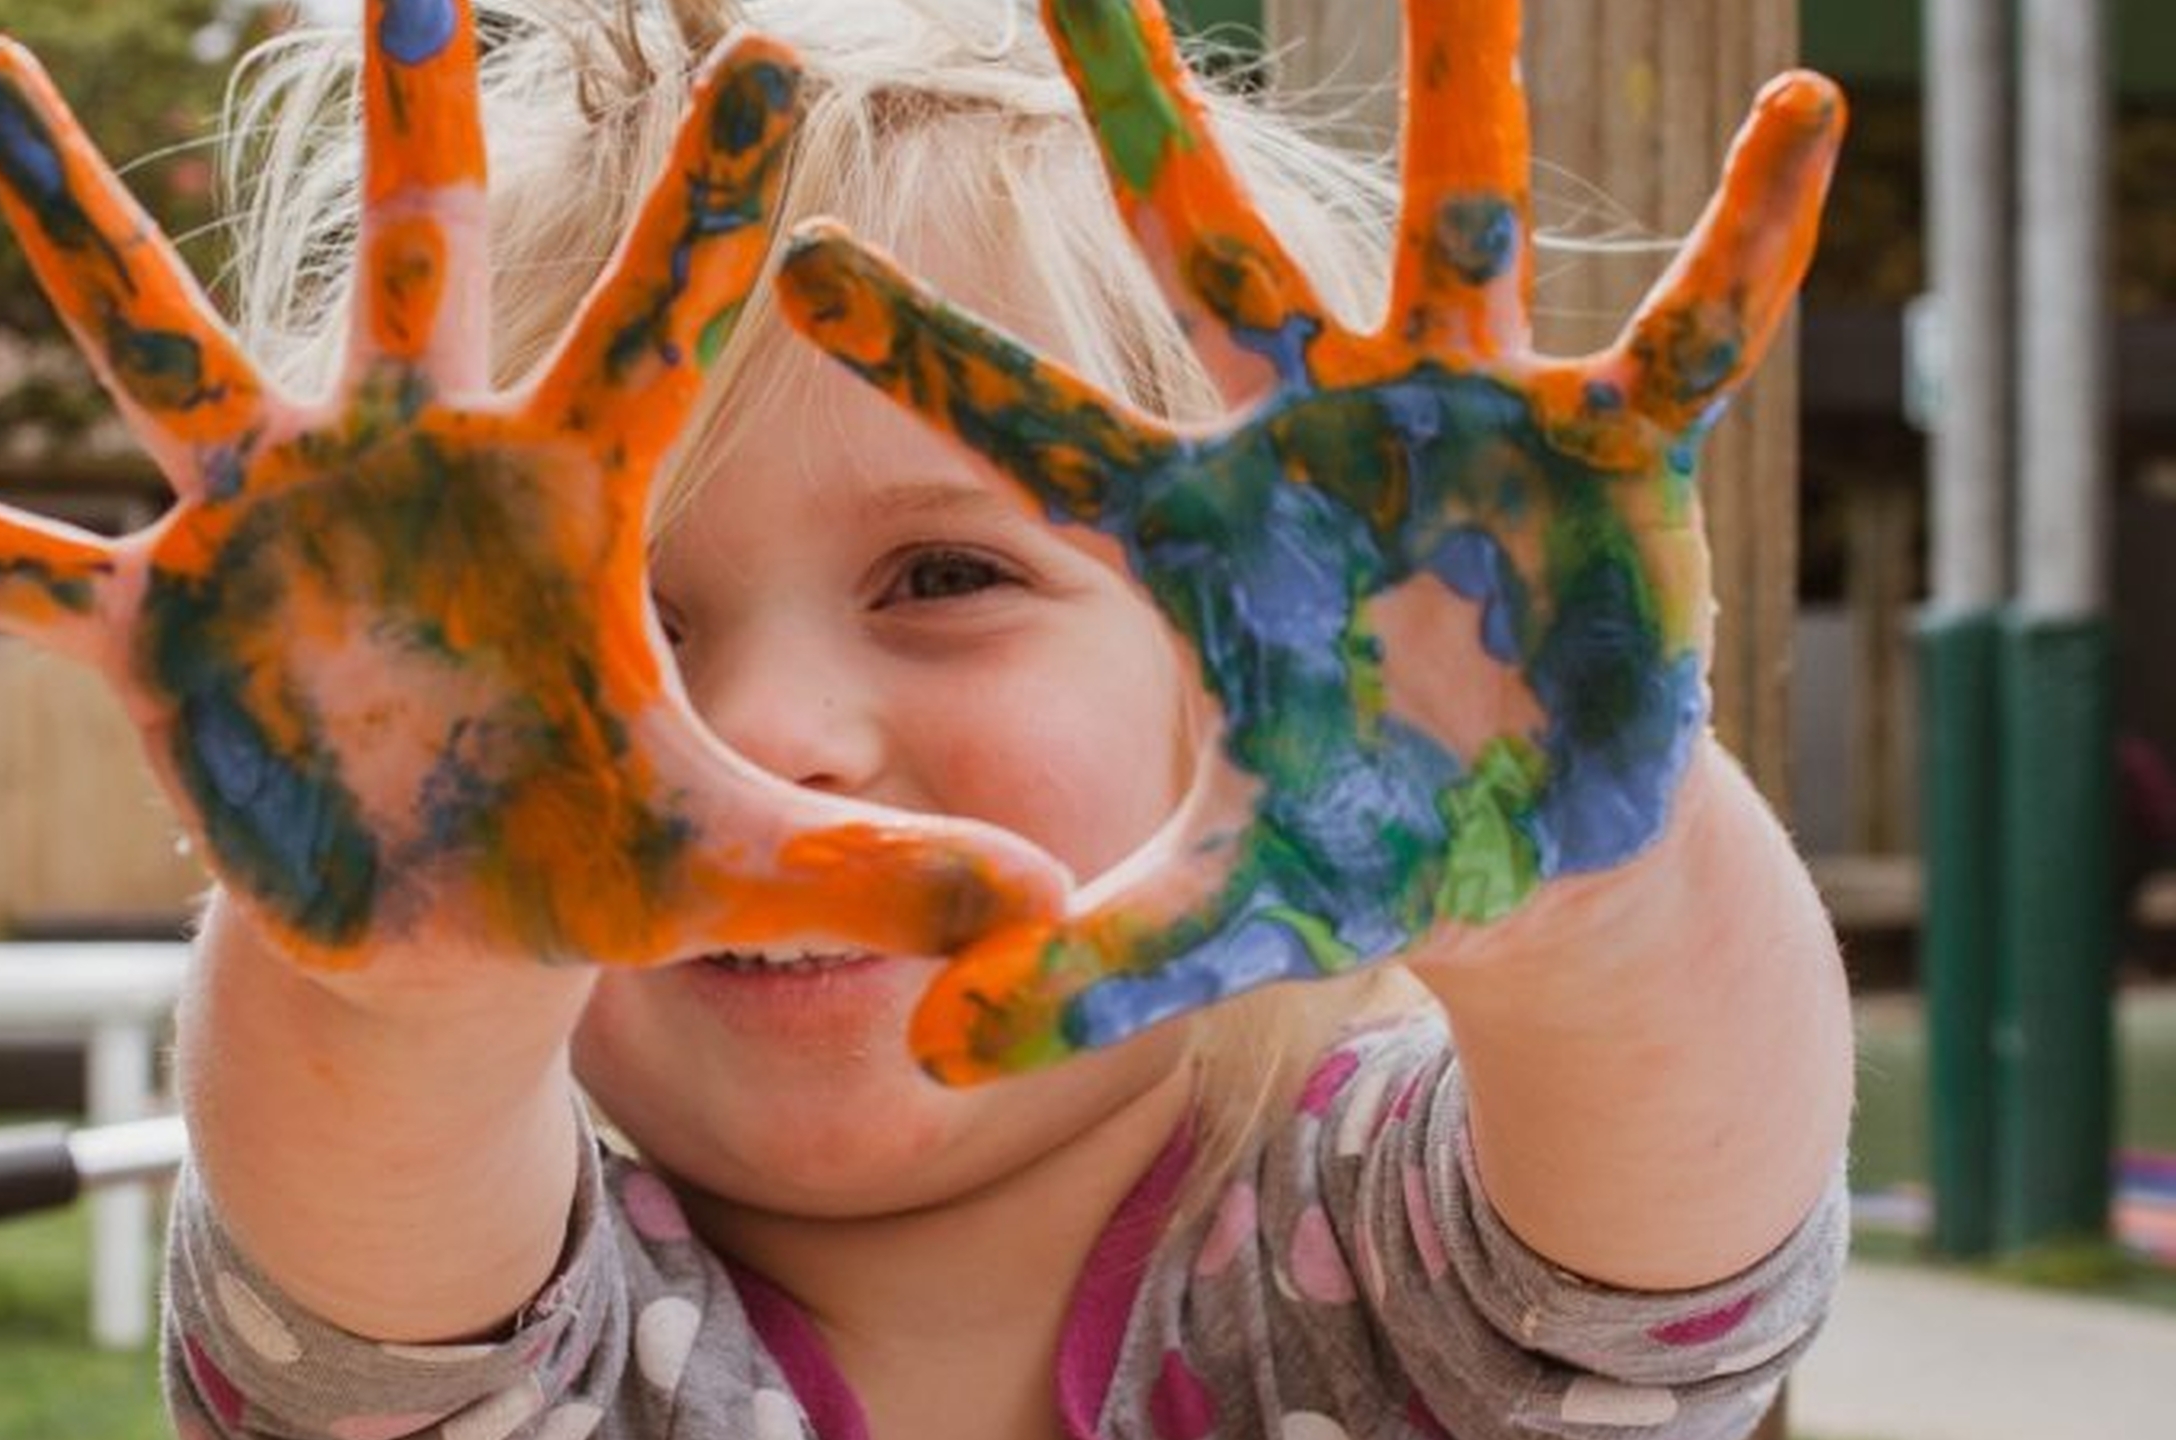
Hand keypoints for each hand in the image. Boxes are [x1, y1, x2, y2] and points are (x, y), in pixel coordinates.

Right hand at [0, 2, 1061, 975]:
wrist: (441, 916)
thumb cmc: (584, 856)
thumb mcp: (721, 866)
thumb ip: (866, 872)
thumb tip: (1043, 913)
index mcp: (560, 505)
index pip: (655, 331)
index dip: (711, 211)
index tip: (772, 60)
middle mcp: (406, 473)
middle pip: (413, 270)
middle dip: (413, 128)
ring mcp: (266, 534)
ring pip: (164, 353)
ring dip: (77, 235)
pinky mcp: (156, 631)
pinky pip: (20, 569)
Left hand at [776, 0, 1843, 1079]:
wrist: (1525, 848)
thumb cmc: (1361, 847)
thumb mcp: (1220, 913)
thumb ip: (1081, 968)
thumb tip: (926, 1059)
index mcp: (1201, 530)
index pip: (1034, 433)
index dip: (926, 356)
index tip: (799, 258)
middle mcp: (1315, 435)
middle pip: (1206, 246)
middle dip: (1143, 102)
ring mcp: (1463, 423)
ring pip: (1458, 225)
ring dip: (1465, 82)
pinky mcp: (1607, 456)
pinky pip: (1683, 334)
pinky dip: (1744, 244)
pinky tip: (1801, 120)